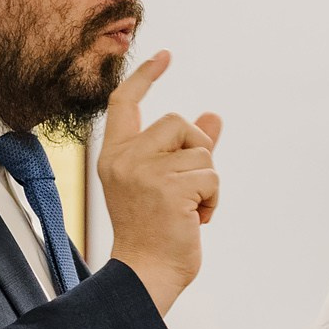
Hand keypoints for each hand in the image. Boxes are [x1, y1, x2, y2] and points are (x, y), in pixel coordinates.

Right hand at [98, 51, 222, 312]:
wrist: (146, 272)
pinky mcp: (168, 187)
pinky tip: (196, 219)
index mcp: (114, 155)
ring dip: (207, 182)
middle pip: (179, 122)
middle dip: (198, 150)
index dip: (145, 76)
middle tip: (190, 185)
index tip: (166, 56)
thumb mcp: (164, 184)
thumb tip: (214, 116)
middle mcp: (124, 158)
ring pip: (201, 152)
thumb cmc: (155, 231)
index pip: (124, 103)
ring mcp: (144, 171)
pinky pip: (211, 176)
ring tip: (189, 208)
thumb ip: (186, 149)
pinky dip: (213, 199)